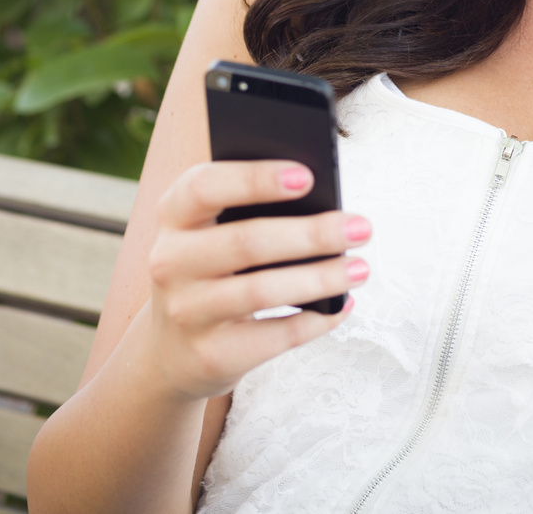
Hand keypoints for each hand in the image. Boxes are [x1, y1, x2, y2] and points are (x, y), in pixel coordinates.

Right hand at [142, 160, 366, 401]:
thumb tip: (324, 204)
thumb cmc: (209, 272)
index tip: (308, 176)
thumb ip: (246, 212)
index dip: (255, 179)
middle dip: (312, 234)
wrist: (170, 351)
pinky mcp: (211, 355)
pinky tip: (342, 306)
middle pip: (247, 241)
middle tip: (362, 227)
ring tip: (361, 268)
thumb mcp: (209, 234)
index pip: (205, 187)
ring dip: (321, 278)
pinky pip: (276, 336)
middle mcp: (170, 262)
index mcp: (174, 217)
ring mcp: (187, 313)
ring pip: (263, 291)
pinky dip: (316, 320)